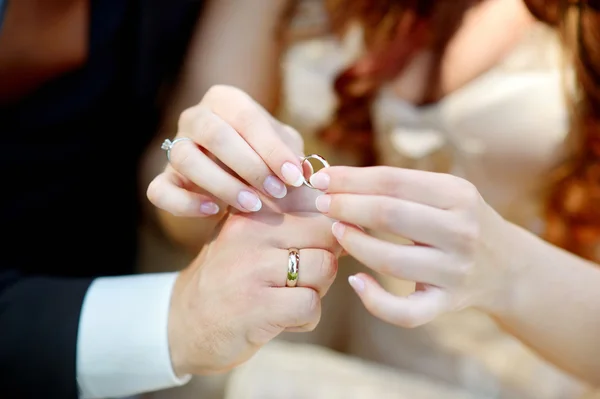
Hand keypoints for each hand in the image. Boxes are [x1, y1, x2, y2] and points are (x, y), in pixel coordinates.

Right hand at [147, 85, 305, 216]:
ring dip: (222, 185)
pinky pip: (160, 190)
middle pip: (215, 135)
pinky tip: (213, 211)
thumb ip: (292, 155)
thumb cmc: (265, 154)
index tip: (294, 177)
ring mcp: (174, 147)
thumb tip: (303, 170)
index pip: (247, 119)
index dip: (272, 150)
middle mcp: (194, 117)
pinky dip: (185, 203)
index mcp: (225, 100)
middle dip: (250, 167)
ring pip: (186, 159)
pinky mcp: (164, 178)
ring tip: (252, 205)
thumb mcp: (284, 147)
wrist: (240, 173)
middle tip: (277, 193)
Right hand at [167, 184, 340, 374]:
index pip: (316, 202)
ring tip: (289, 297)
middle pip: (328, 234)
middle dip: (325, 260)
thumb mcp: (250, 234)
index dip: (328, 229)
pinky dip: (306, 319)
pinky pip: (311, 305)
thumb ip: (289, 216)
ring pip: (324, 267)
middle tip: (301, 279)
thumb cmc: (230, 276)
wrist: (184, 323)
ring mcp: (252, 267)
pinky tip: (283, 320)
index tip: (314, 246)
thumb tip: (344, 213)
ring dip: (317, 291)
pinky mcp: (256, 306)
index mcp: (253, 207)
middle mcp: (251, 230)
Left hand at [309, 166, 514, 327]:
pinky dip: (374, 300)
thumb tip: (338, 179)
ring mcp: (454, 271)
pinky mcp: (447, 304)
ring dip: (354, 244)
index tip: (322, 178)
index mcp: (458, 194)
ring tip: (336, 231)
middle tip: (321, 203)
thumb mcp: (445, 193)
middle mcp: (460, 231)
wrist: (506, 266)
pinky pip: (405, 312)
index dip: (351, 179)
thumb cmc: (461, 221)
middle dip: (346, 206)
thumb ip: (400, 186)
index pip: (393, 181)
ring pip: (390, 261)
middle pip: (389, 215)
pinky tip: (356, 281)